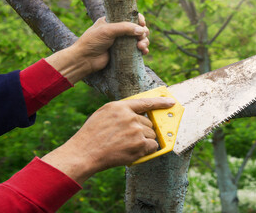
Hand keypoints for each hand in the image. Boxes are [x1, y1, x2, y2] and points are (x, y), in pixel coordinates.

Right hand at [41, 97, 174, 184]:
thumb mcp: (104, 114)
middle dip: (143, 130)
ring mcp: (136, 131)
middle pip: (149, 123)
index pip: (146, 102)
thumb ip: (121, 111)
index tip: (170, 102)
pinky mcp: (139, 144)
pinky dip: (147, 149)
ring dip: (144, 140)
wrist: (85, 153)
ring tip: (127, 145)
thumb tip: (138, 114)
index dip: (160, 102)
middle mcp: (130, 117)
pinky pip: (153, 146)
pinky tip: (135, 151)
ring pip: (151, 134)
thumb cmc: (92, 135)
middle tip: (129, 138)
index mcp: (121, 107)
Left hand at [71, 13, 149, 71]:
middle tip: (141, 38)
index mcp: (112, 20)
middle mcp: (118, 30)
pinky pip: (137, 50)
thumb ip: (125, 28)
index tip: (142, 24)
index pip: (129, 16)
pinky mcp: (124, 53)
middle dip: (143, 32)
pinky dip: (143, 50)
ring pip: (139, 39)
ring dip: (144, 42)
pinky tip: (144, 52)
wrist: (84, 60)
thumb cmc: (92, 42)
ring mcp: (121, 42)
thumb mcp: (108, 30)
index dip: (139, 19)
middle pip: (137, 28)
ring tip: (141, 47)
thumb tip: (142, 30)